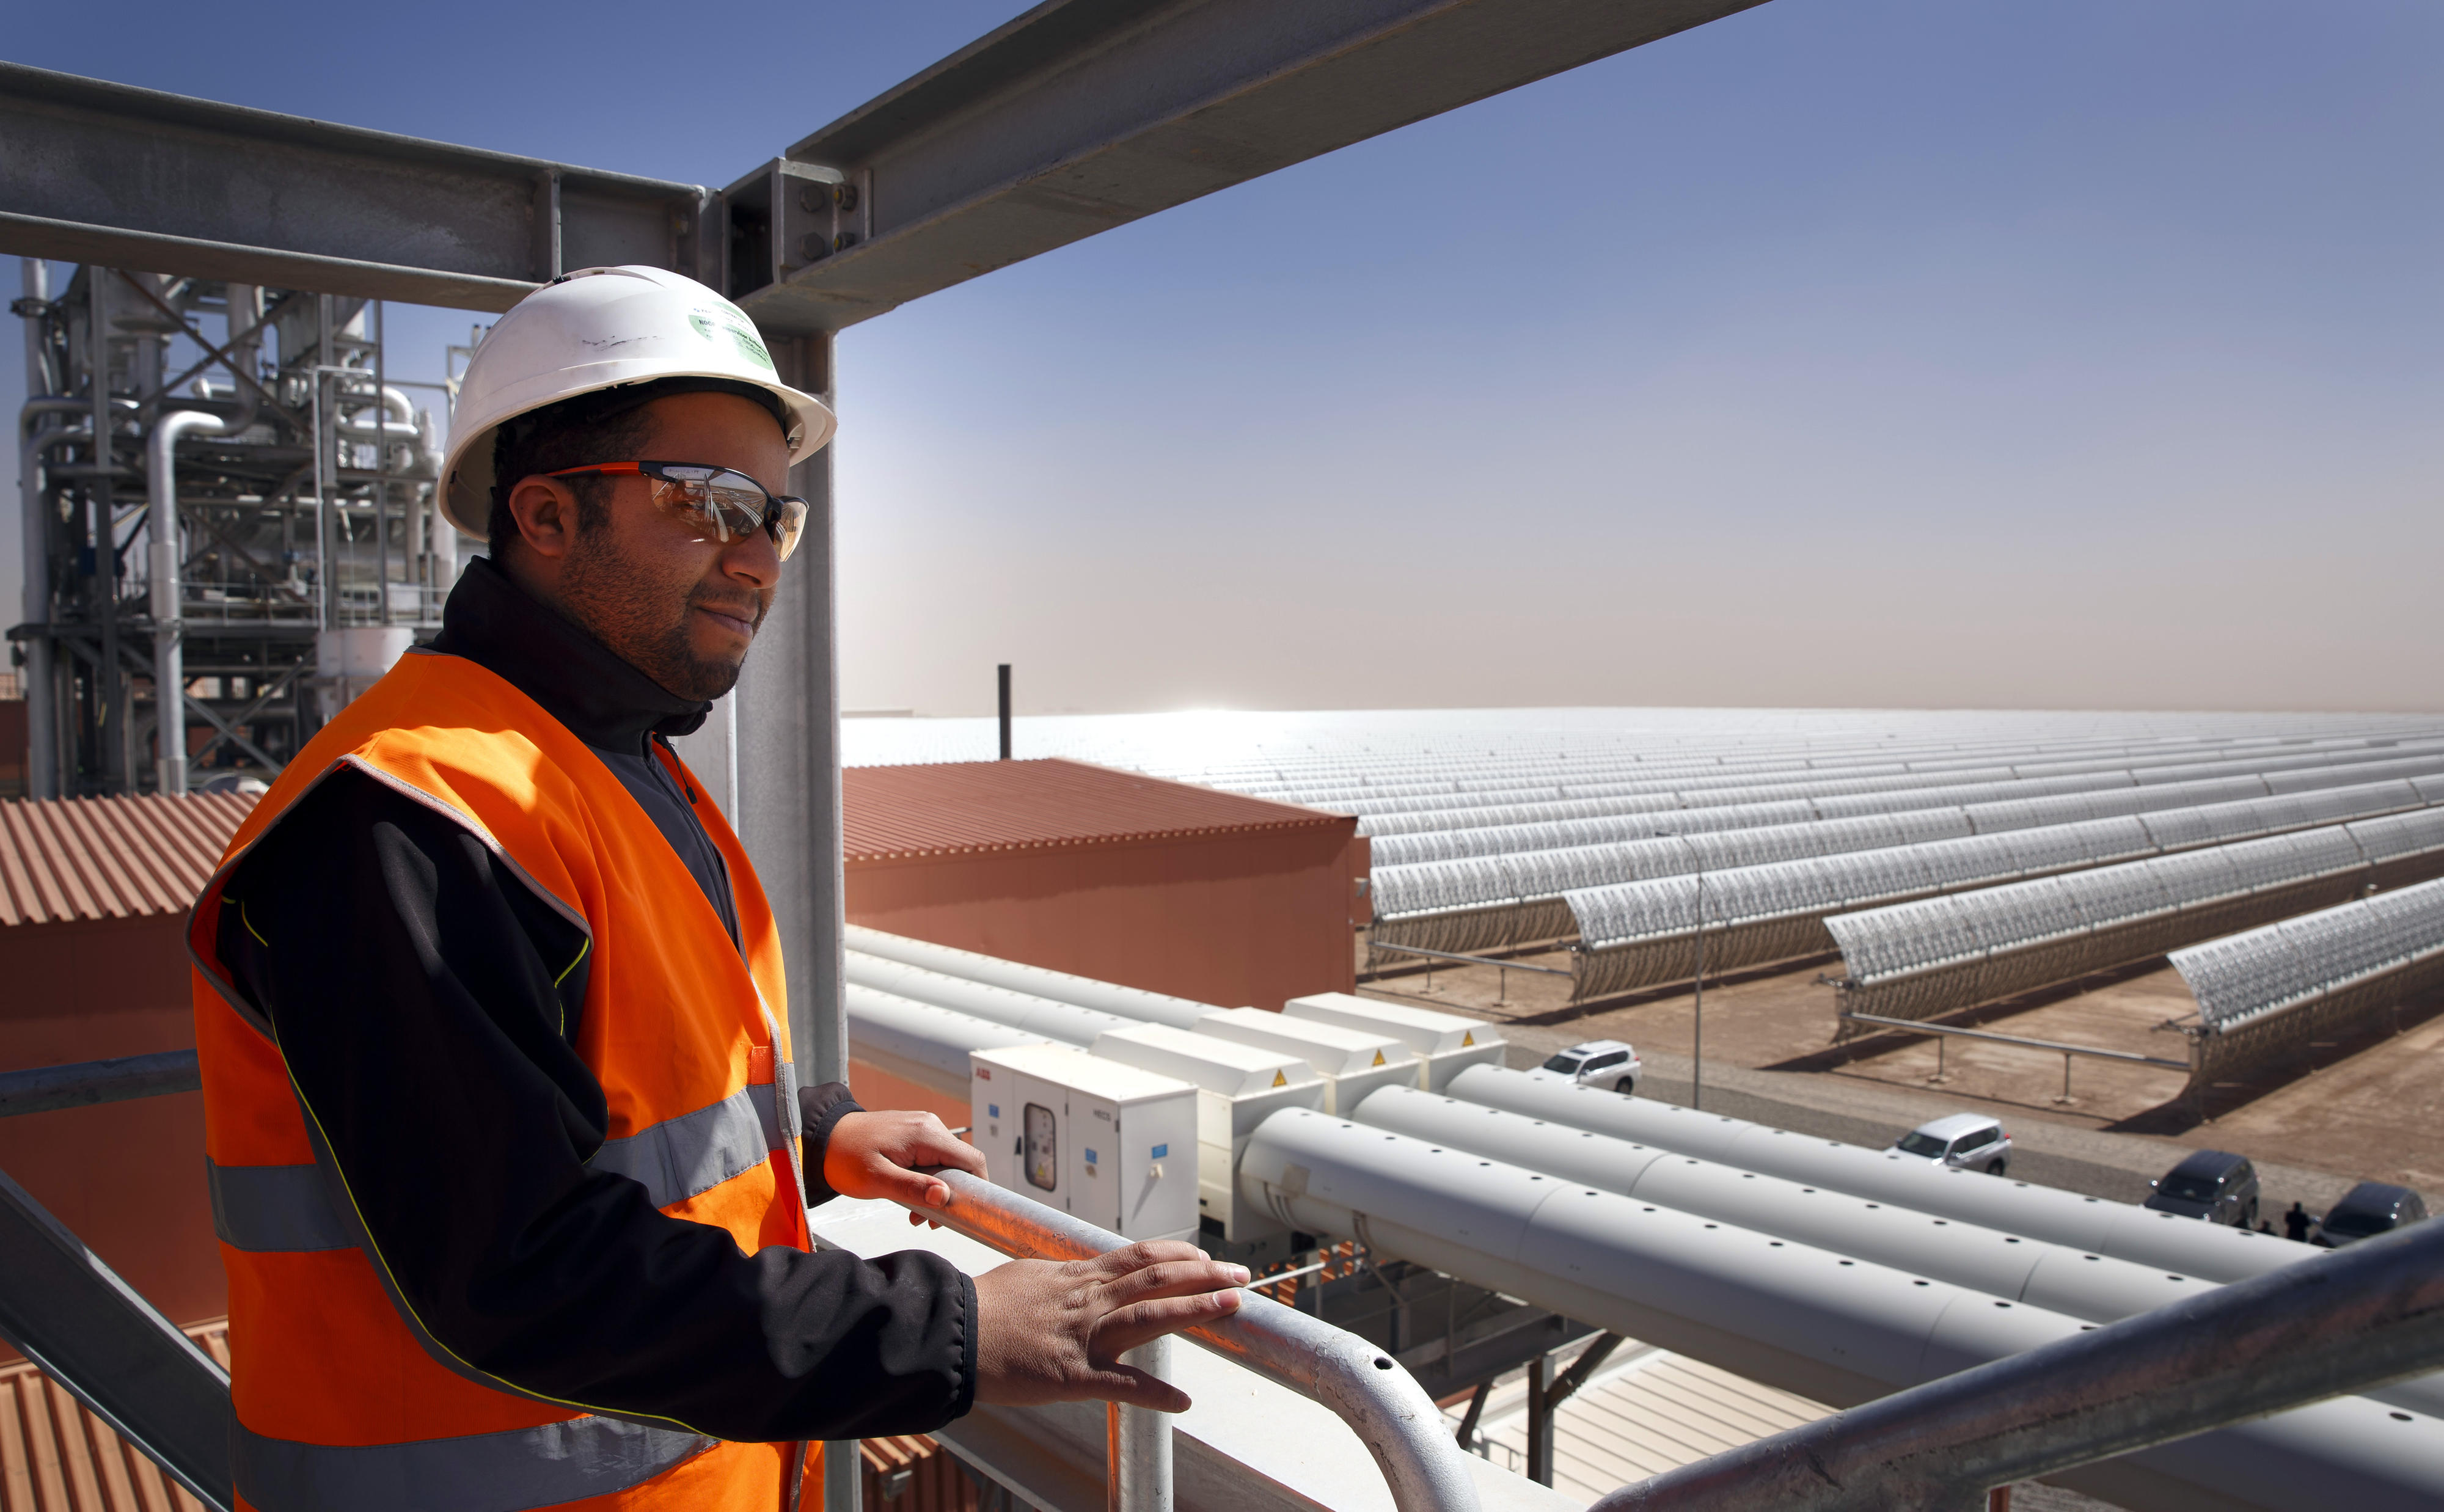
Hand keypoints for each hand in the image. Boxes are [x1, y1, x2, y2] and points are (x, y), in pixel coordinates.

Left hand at [823, 1110, 986, 1221]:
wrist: (823, 1138)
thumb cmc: (845, 1158)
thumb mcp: (877, 1180)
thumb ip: (912, 1188)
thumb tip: (945, 1196)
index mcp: (926, 1134)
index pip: (971, 1160)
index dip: (977, 1187)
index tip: (967, 1213)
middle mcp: (930, 1125)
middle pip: (961, 1163)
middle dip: (952, 1195)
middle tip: (931, 1221)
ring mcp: (922, 1127)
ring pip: (947, 1163)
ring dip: (937, 1191)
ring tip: (915, 1215)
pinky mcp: (913, 1133)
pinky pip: (932, 1158)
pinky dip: (927, 1180)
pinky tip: (910, 1197)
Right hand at [972, 1242, 1247, 1411]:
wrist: (953, 1332)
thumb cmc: (986, 1306)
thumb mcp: (1031, 1276)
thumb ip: (1065, 1277)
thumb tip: (1084, 1271)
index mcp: (1079, 1276)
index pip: (1141, 1257)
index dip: (1181, 1255)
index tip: (1208, 1258)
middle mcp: (1089, 1300)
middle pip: (1158, 1278)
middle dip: (1205, 1275)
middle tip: (1241, 1274)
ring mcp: (1084, 1336)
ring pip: (1150, 1316)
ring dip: (1196, 1310)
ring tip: (1233, 1305)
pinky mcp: (1072, 1374)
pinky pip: (1122, 1383)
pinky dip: (1155, 1393)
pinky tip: (1181, 1402)